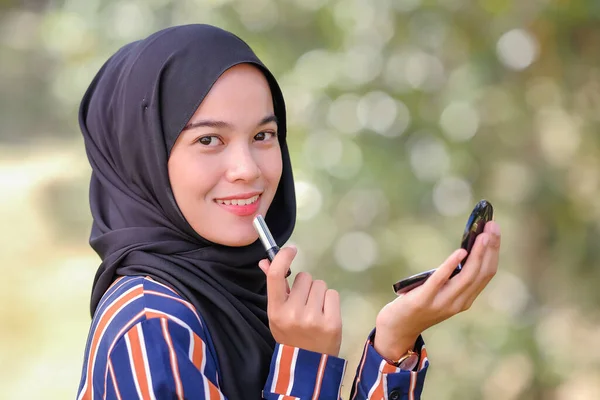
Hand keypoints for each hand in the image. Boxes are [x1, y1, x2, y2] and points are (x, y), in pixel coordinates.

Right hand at [259, 246, 342, 355]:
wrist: (308, 365)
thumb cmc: (291, 335)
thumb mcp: (277, 314)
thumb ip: (274, 287)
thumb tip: (265, 261)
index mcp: (276, 311)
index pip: (276, 275)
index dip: (283, 257)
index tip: (291, 249)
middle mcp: (293, 313)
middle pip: (304, 277)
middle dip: (306, 286)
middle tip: (304, 304)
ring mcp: (313, 319)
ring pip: (320, 285)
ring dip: (318, 294)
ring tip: (315, 312)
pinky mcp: (332, 323)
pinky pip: (332, 294)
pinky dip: (330, 302)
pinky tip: (325, 315)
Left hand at [374, 221, 501, 360]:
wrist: (397, 328)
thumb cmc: (417, 303)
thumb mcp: (440, 291)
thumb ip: (452, 277)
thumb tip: (463, 249)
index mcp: (465, 300)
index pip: (486, 274)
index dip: (493, 251)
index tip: (494, 230)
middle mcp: (458, 303)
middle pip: (481, 273)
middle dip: (489, 248)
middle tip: (492, 226)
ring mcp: (442, 303)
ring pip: (467, 277)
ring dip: (477, 254)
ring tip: (481, 235)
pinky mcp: (423, 301)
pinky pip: (440, 281)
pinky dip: (452, 265)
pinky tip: (460, 252)